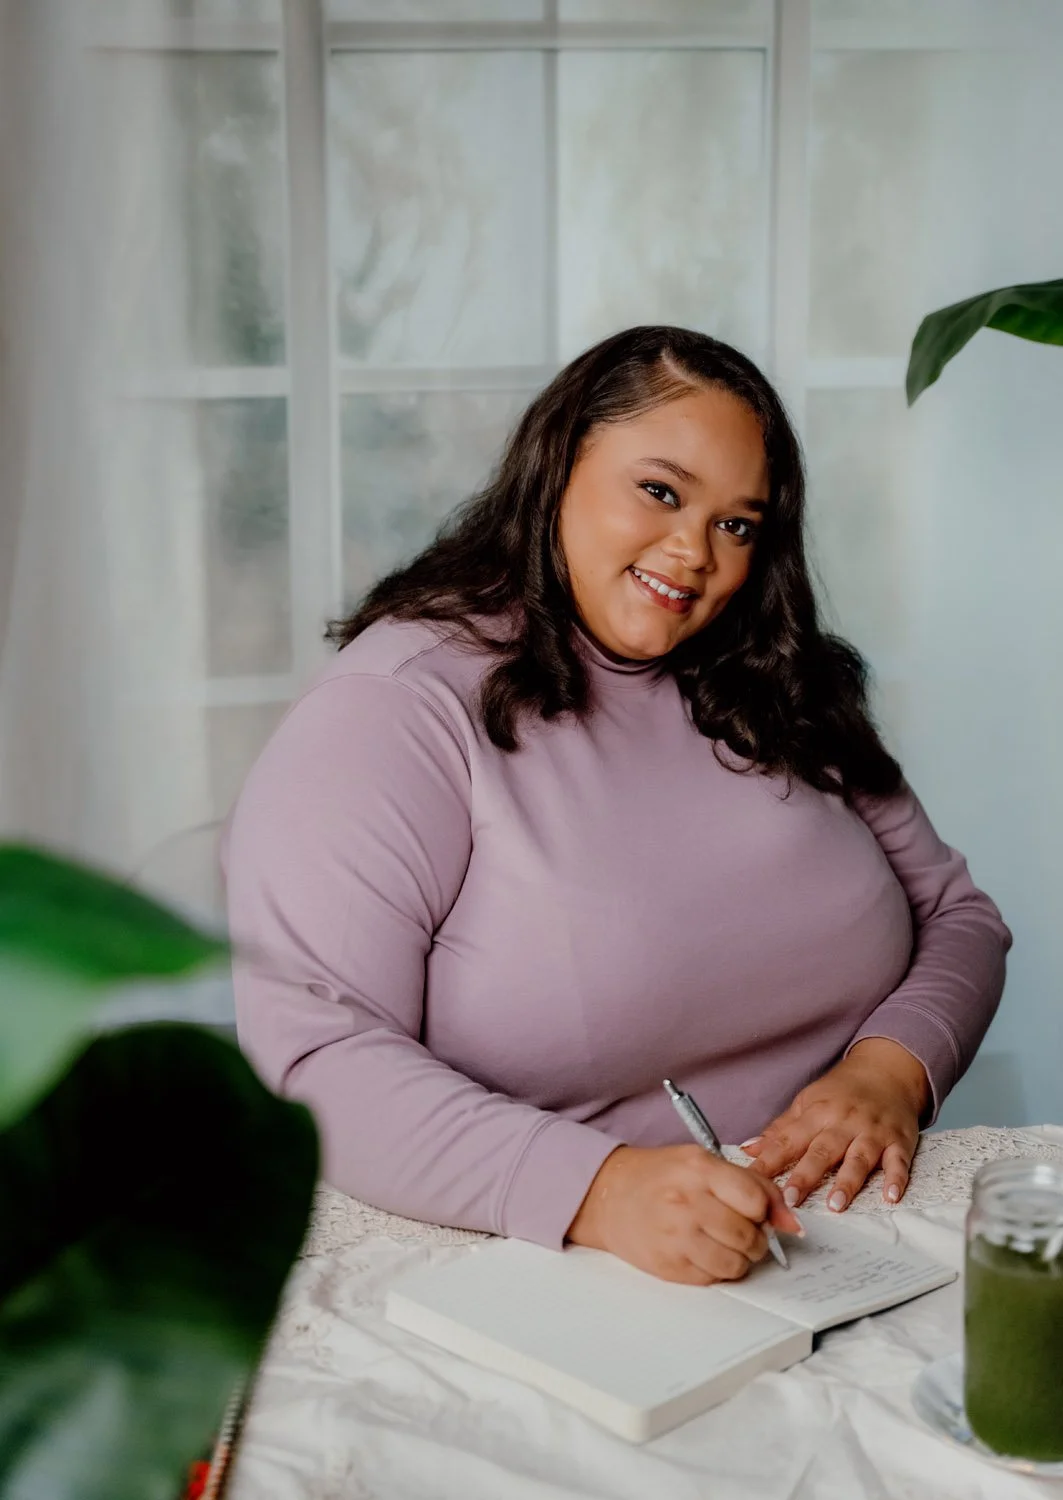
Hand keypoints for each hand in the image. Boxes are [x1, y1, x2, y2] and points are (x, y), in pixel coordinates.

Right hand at [565, 1143, 803, 1284]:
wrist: (610, 1196)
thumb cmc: (661, 1177)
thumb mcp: (704, 1163)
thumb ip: (752, 1185)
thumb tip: (792, 1224)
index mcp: (699, 1168)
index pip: (755, 1199)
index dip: (765, 1211)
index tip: (757, 1212)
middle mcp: (686, 1202)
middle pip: (749, 1236)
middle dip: (756, 1240)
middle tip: (743, 1232)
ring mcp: (675, 1236)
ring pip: (735, 1265)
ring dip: (740, 1259)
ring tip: (725, 1244)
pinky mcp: (668, 1266)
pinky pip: (712, 1279)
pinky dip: (717, 1270)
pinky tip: (703, 1252)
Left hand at [744, 1039, 928, 1211]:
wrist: (886, 1070)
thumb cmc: (843, 1091)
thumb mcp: (807, 1102)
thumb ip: (781, 1130)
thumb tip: (749, 1150)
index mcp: (817, 1113)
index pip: (788, 1140)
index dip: (768, 1161)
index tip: (752, 1181)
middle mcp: (844, 1123)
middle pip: (822, 1151)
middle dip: (805, 1176)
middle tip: (790, 1200)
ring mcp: (872, 1132)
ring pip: (859, 1158)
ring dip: (847, 1182)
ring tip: (835, 1205)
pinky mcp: (899, 1141)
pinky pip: (898, 1161)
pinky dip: (896, 1179)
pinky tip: (891, 1197)